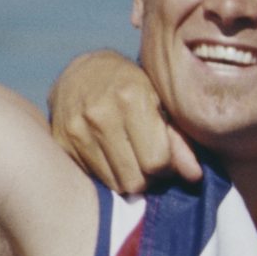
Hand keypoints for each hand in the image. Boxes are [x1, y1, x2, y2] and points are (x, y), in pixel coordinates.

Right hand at [49, 50, 194, 190]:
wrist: (84, 71)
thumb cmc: (133, 86)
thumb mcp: (162, 102)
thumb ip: (179, 140)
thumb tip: (194, 176)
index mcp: (131, 99)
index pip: (156, 161)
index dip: (167, 167)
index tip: (166, 158)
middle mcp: (99, 114)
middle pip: (135, 179)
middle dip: (149, 177)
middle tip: (150, 162)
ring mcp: (76, 129)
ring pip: (114, 184)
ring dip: (129, 178)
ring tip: (133, 159)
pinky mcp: (62, 142)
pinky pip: (93, 177)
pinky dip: (108, 173)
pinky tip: (112, 155)